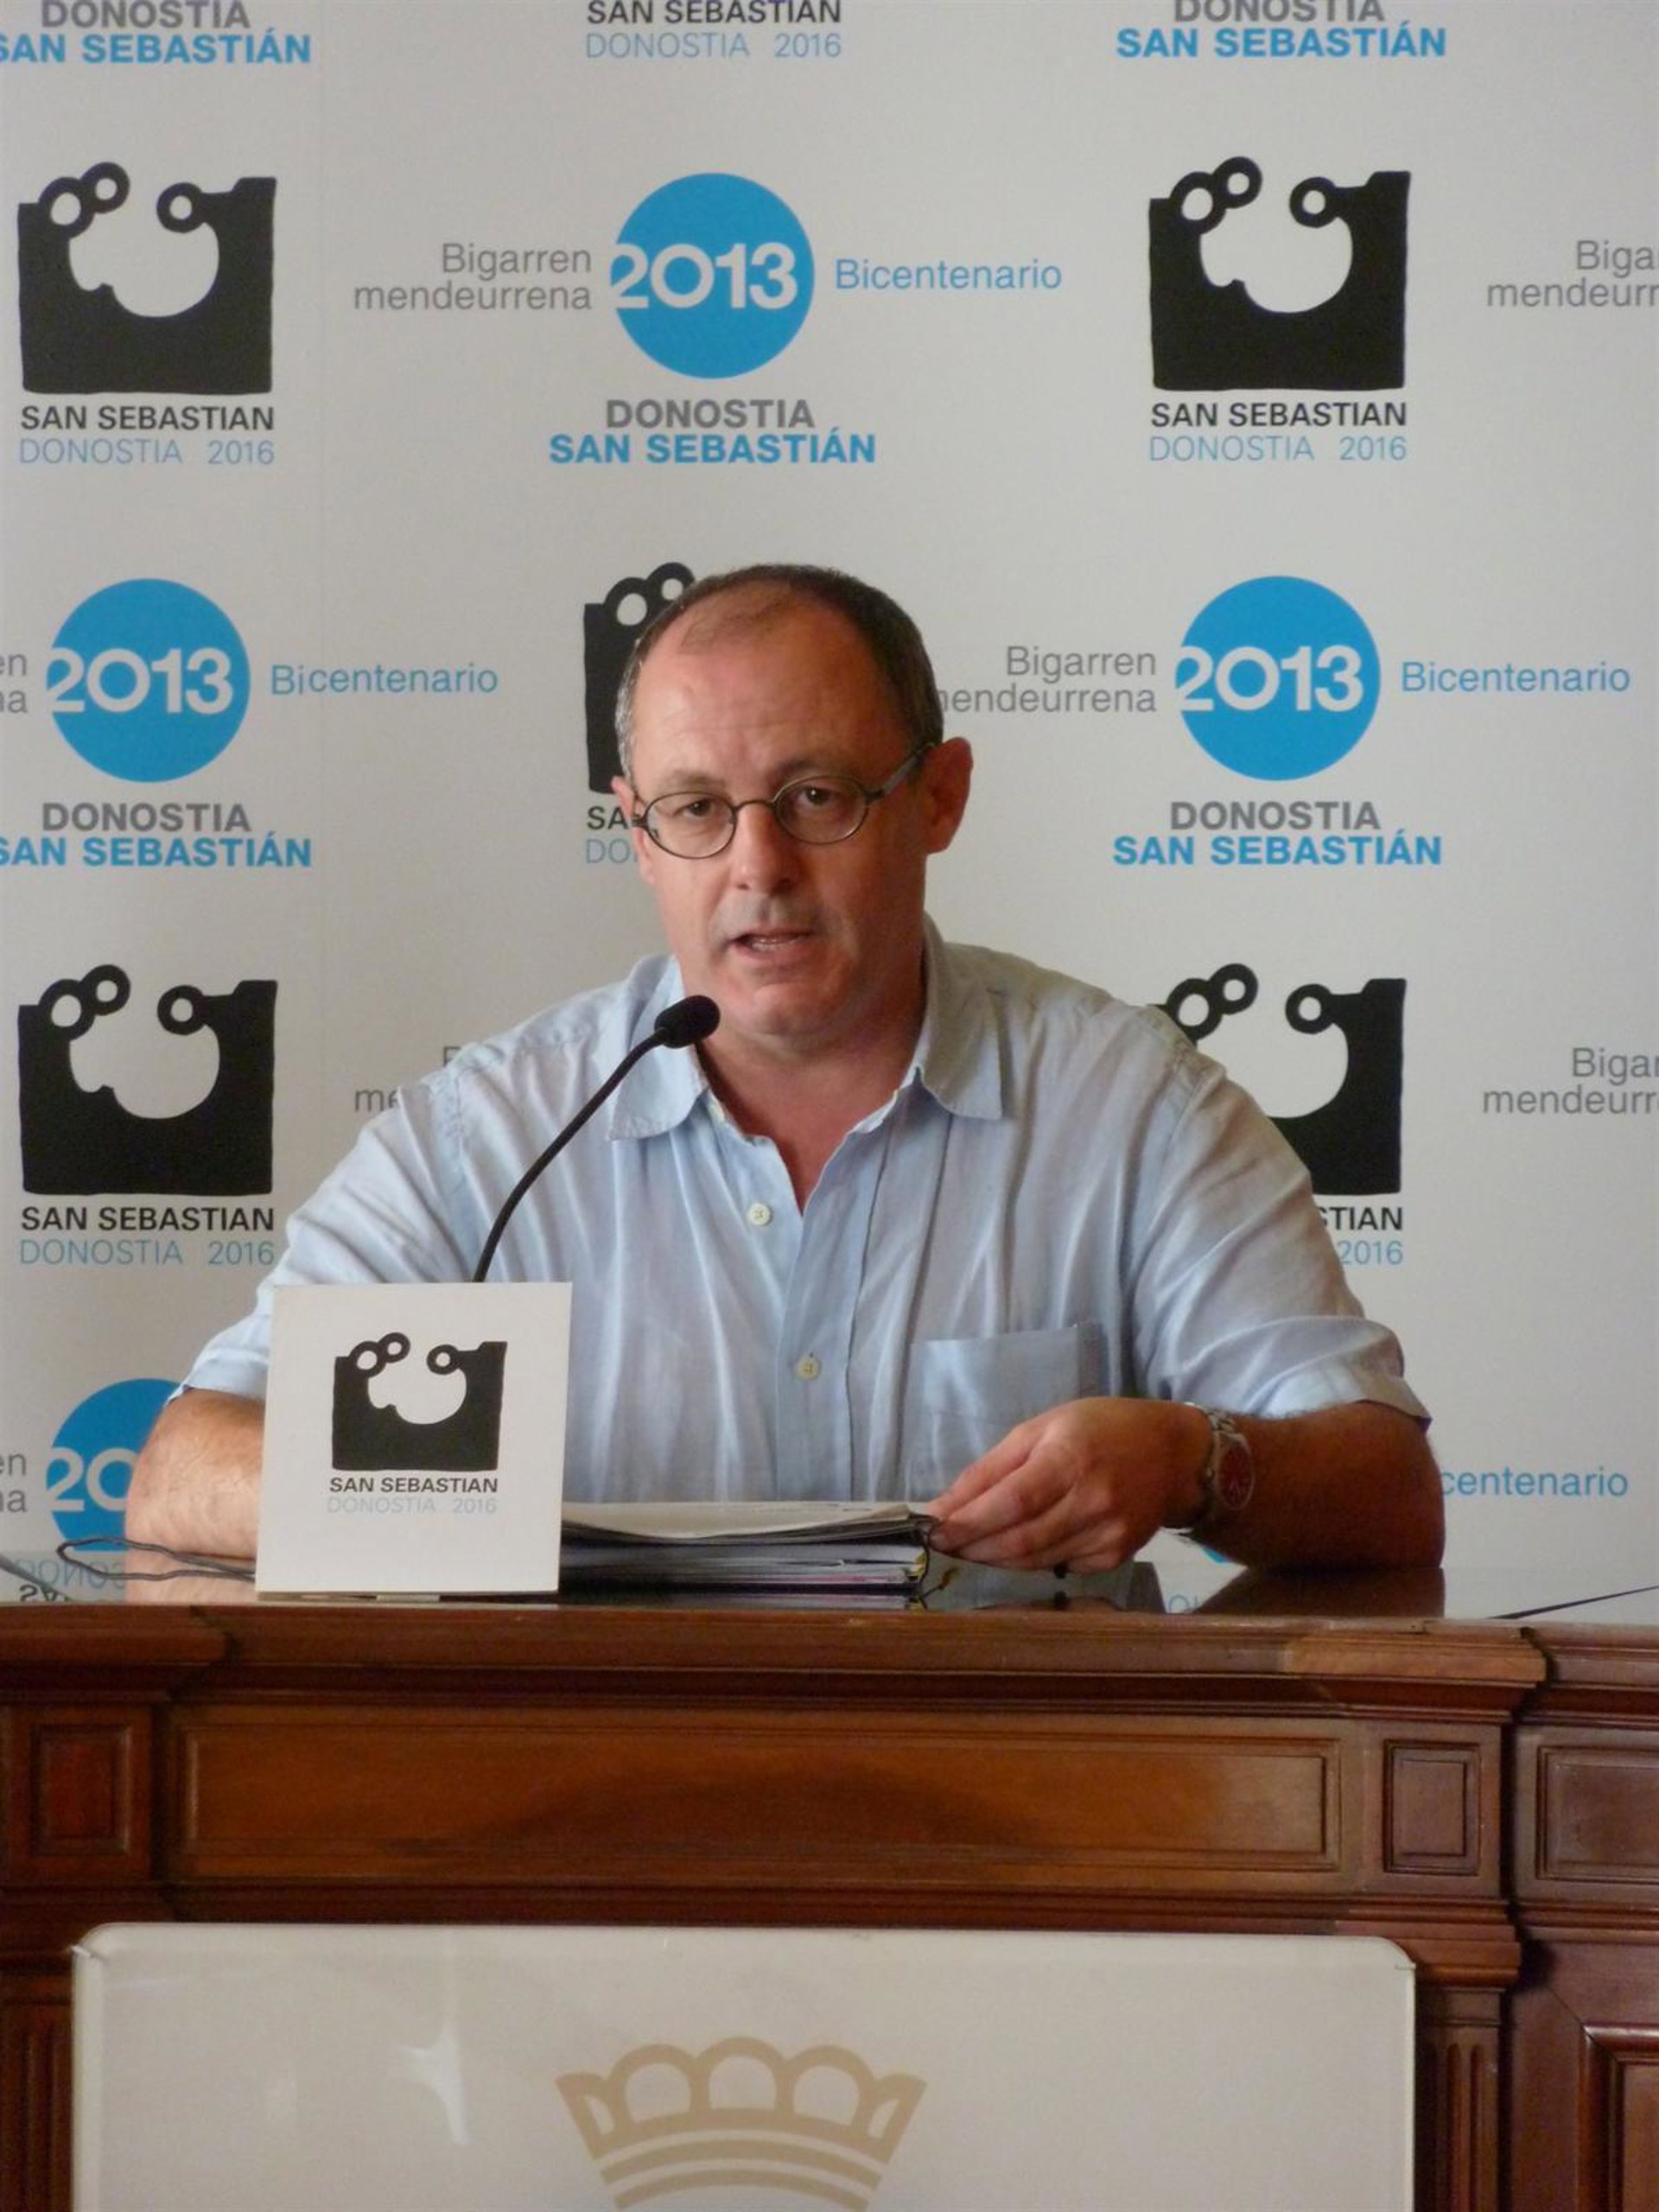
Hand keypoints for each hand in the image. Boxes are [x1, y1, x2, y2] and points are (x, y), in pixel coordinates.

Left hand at [922, 1397, 1208, 1571]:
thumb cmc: (1098, 1429)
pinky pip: (1058, 1566)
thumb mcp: (1040, 1429)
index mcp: (1069, 1459)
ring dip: (994, 1558)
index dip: (967, 1524)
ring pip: (1034, 1561)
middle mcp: (1093, 1502)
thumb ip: (989, 1470)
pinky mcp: (1116, 1557)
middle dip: (973, 1547)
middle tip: (944, 1543)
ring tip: (971, 1545)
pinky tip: (1018, 1544)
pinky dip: (1029, 1560)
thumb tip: (942, 1508)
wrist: (1171, 1454)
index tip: (932, 1532)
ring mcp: (1108, 1535)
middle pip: (1019, 1541)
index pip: (1010, 1503)